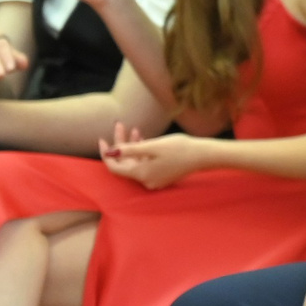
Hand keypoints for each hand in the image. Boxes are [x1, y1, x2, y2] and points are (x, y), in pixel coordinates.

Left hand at [97, 123, 213, 190]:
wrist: (203, 155)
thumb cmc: (179, 149)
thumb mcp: (152, 146)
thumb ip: (128, 149)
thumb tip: (109, 153)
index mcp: (141, 174)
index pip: (114, 167)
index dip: (106, 154)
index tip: (102, 139)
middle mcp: (146, 180)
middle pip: (126, 163)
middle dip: (121, 144)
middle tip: (120, 125)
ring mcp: (155, 179)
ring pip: (136, 162)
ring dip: (132, 146)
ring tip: (134, 129)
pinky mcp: (163, 175)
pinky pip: (146, 164)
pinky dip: (142, 152)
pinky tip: (144, 139)